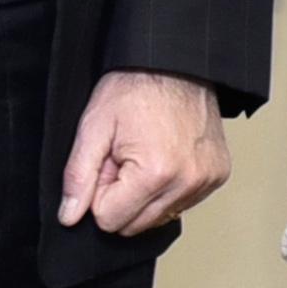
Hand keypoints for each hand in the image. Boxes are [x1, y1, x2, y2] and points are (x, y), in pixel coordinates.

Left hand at [59, 71, 227, 235]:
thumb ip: (78, 177)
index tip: (109, 161)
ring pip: (158, 218)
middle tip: (125, 157)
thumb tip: (70, 217)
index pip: (109, 219)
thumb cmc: (136, 87)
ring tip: (146, 154)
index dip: (100, 191)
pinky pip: (181, 204)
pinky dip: (168, 188)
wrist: (176, 62)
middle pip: (135, 225)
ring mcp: (206, 180)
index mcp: (155, 173)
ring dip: (145, 194)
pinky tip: (166, 157)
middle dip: (122, 196)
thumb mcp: (94, 127)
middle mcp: (187, 182)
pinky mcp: (217, 176)